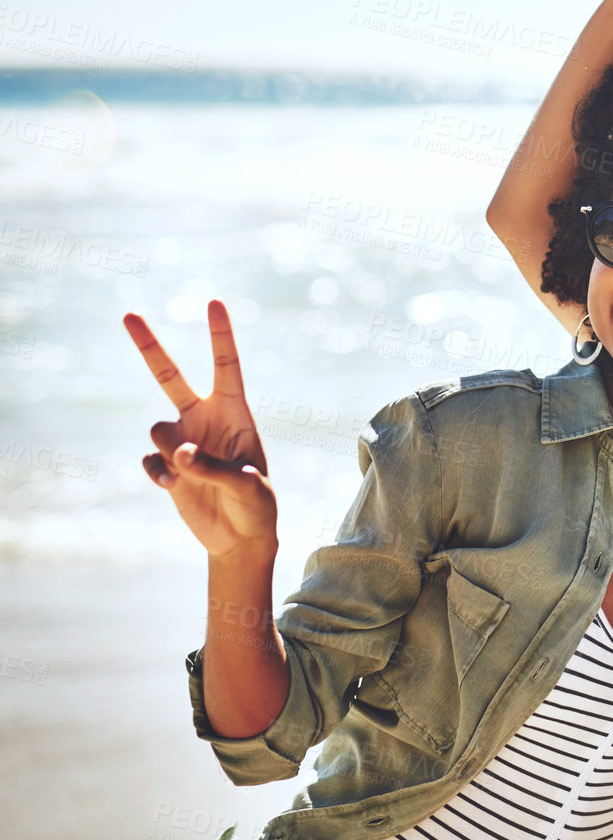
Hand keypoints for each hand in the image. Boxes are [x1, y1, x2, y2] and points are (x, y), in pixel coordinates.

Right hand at [123, 300, 276, 563]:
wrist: (240, 537)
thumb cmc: (257, 506)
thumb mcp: (248, 485)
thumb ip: (213, 466)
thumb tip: (177, 452)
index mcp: (235, 412)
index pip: (226, 365)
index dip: (220, 335)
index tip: (214, 302)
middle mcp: (204, 419)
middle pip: (170, 376)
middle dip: (149, 346)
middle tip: (127, 313)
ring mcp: (181, 440)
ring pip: (156, 428)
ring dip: (170, 449)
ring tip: (191, 469)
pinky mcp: (164, 466)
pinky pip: (148, 460)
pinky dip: (158, 472)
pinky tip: (173, 487)